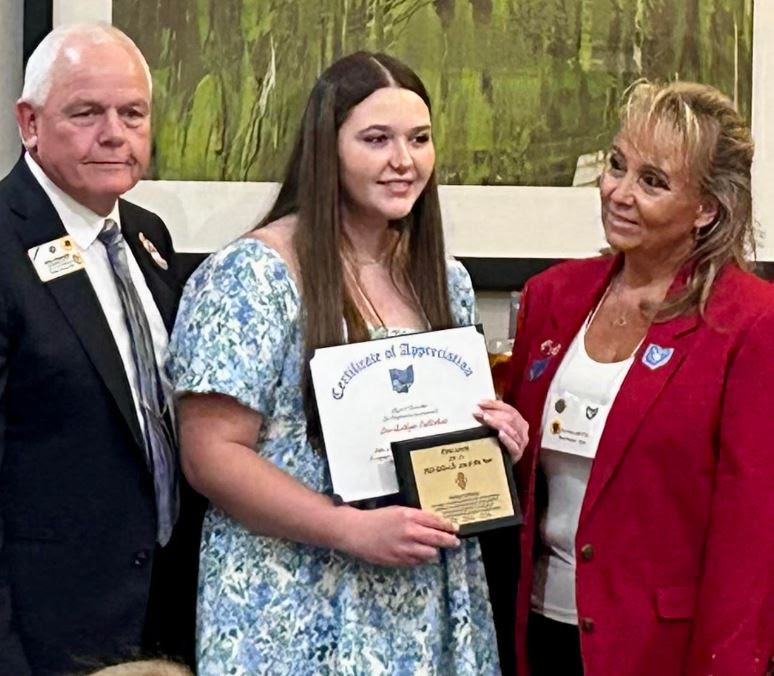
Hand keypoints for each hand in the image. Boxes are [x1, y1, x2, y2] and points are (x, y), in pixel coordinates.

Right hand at [338, 506, 459, 565]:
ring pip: (431, 553)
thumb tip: (435, 524)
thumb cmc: (377, 519)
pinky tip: (417, 554)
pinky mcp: (399, 560)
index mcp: (410, 516)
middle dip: (450, 541)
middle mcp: (410, 532)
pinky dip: (421, 558)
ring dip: (434, 551)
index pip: (436, 522)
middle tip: (455, 542)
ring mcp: (405, 548)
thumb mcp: (398, 511)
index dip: (448, 526)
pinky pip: (418, 562)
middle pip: (438, 539)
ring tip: (433, 548)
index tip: (455, 528)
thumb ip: (416, 517)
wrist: (357, 532)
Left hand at [473, 399, 528, 462]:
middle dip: (493, 413)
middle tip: (478, 411)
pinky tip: (500, 434)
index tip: (480, 402)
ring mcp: (521, 442)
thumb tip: (478, 407)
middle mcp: (522, 430)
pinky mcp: (517, 454)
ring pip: (511, 430)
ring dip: (497, 423)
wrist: (503, 464)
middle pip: (510, 417)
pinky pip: (514, 446)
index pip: (508, 408)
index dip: (494, 404)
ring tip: (486, 418)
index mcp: (519, 421)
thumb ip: (490, 416)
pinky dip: (507, 439)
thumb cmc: (499, 443)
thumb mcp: (496, 427)